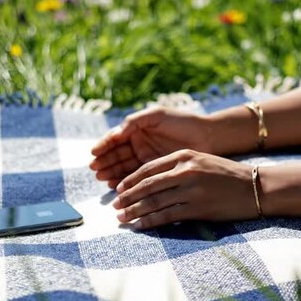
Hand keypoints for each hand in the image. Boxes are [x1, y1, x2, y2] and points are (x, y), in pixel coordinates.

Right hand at [90, 108, 213, 187]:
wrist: (206, 136)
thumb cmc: (182, 121)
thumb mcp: (156, 116)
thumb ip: (135, 121)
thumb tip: (116, 133)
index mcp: (137, 128)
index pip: (115, 138)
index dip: (104, 145)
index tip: (94, 153)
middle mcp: (139, 143)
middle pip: (116, 153)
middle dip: (105, 161)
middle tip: (95, 170)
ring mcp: (146, 157)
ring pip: (124, 166)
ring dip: (112, 172)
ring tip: (103, 178)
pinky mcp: (155, 169)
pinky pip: (137, 176)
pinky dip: (125, 180)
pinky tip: (116, 185)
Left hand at [111, 149, 258, 228]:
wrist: (255, 187)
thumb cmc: (227, 174)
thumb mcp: (201, 161)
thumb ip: (178, 166)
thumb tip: (151, 180)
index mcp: (184, 156)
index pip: (148, 168)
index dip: (130, 179)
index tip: (119, 189)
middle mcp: (185, 171)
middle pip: (147, 185)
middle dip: (127, 197)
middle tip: (115, 206)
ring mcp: (191, 190)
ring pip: (153, 201)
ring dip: (134, 211)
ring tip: (121, 218)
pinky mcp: (197, 208)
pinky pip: (166, 216)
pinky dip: (149, 222)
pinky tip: (139, 226)